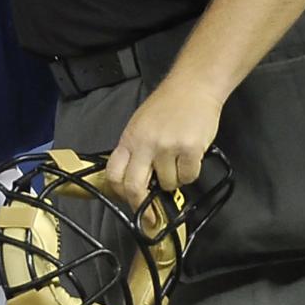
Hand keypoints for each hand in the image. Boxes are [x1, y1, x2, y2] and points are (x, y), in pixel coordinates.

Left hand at [105, 75, 223, 206]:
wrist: (192, 88)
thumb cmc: (165, 107)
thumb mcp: (140, 125)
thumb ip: (135, 150)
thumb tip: (133, 181)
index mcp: (128, 139)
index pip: (113, 173)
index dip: (118, 193)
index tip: (127, 202)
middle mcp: (144, 144)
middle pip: (134, 187)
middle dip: (141, 205)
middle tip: (150, 217)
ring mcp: (167, 148)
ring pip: (167, 184)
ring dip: (174, 181)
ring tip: (177, 162)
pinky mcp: (190, 150)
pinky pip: (189, 177)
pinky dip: (190, 173)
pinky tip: (190, 157)